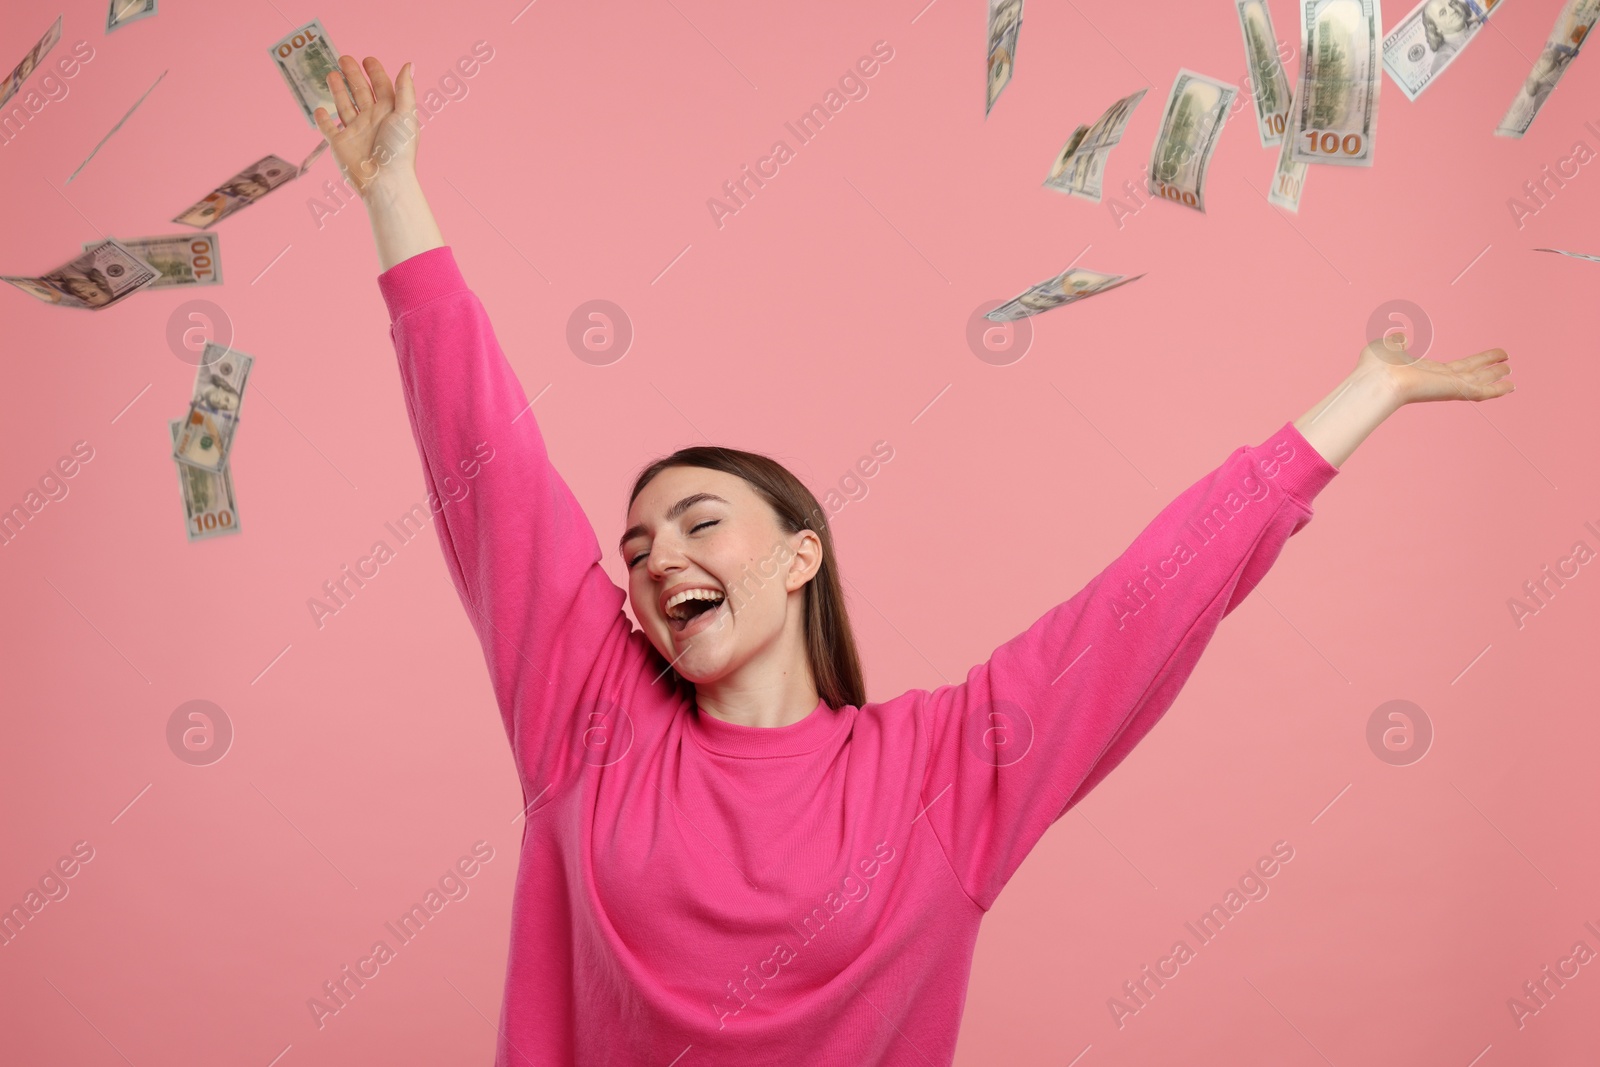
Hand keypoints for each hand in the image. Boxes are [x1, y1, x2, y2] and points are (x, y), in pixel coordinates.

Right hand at [312, 56, 417, 198]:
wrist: (384, 181)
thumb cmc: (399, 150)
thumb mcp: (406, 115)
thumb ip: (406, 89)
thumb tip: (410, 64)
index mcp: (389, 112)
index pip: (382, 86)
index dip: (375, 72)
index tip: (367, 59)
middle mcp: (372, 120)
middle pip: (360, 91)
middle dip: (352, 75)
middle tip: (343, 58)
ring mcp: (355, 131)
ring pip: (344, 105)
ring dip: (337, 90)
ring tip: (331, 74)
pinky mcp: (339, 144)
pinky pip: (328, 129)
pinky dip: (323, 120)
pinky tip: (320, 109)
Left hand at [1356, 334, 1514, 405]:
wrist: (1377, 379)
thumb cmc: (1376, 366)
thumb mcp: (1387, 347)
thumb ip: (1396, 342)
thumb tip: (1399, 338)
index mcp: (1426, 372)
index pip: (1455, 368)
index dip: (1471, 364)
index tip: (1482, 361)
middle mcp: (1439, 381)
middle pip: (1471, 373)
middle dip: (1488, 368)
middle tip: (1506, 364)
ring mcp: (1447, 387)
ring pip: (1478, 381)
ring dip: (1495, 376)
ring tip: (1511, 372)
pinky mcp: (1454, 391)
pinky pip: (1481, 392)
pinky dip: (1497, 389)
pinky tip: (1511, 386)